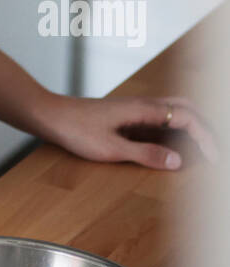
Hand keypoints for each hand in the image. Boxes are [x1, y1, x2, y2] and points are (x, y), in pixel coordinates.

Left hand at [40, 93, 219, 168]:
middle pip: (187, 108)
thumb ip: (146, 154)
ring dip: (193, 126)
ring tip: (202, 148)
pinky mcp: (129, 116)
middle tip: (214, 151)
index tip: (214, 158)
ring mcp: (136, 109)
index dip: (206, 137)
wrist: (52, 116)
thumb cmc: (76, 129)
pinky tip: (175, 145)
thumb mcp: (112, 148)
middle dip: (206, 127)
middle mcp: (144, 105)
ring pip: (175, 110)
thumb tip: (178, 161)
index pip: (187, 118)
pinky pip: (162, 118)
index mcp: (144, 109)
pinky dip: (177, 129)